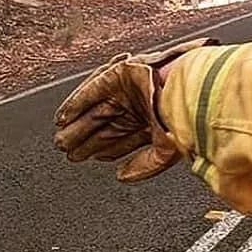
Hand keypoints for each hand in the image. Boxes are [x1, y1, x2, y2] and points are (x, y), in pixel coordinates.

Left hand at [53, 37, 217, 181]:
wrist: (189, 92)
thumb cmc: (186, 118)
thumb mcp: (167, 152)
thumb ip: (145, 166)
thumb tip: (122, 177)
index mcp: (153, 121)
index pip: (124, 137)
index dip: (106, 148)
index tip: (90, 157)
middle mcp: (139, 104)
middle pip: (106, 124)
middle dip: (86, 139)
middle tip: (68, 151)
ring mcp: (129, 89)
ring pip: (98, 108)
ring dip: (79, 124)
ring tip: (62, 139)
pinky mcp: (120, 74)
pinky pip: (93, 89)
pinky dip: (77, 102)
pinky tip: (64, 117)